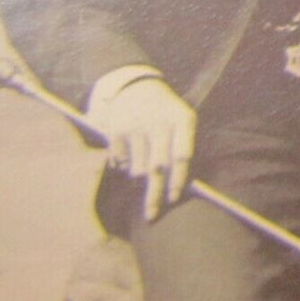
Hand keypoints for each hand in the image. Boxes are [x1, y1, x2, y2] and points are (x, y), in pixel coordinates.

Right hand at [89, 77, 195, 221]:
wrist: (135, 85)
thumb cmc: (165, 111)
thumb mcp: (181, 119)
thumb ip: (181, 147)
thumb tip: (177, 186)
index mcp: (183, 119)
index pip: (181, 155)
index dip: (177, 179)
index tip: (172, 199)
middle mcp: (159, 122)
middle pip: (157, 167)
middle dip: (154, 194)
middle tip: (152, 215)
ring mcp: (136, 126)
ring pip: (137, 168)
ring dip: (138, 178)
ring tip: (140, 173)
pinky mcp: (116, 130)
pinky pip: (120, 162)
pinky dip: (123, 166)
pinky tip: (127, 156)